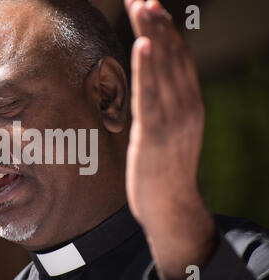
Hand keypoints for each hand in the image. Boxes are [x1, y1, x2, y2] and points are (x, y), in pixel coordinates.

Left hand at [124, 0, 215, 279]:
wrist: (170, 207)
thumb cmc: (163, 169)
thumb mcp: (165, 131)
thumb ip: (160, 105)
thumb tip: (146, 84)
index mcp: (189, 103)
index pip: (178, 58)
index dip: (164, 30)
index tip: (148, 6)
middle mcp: (187, 106)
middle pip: (173, 57)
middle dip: (157, 24)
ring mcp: (174, 120)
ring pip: (164, 70)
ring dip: (153, 36)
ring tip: (143, 6)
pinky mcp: (156, 135)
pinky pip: (152, 95)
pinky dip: (148, 68)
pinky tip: (144, 44)